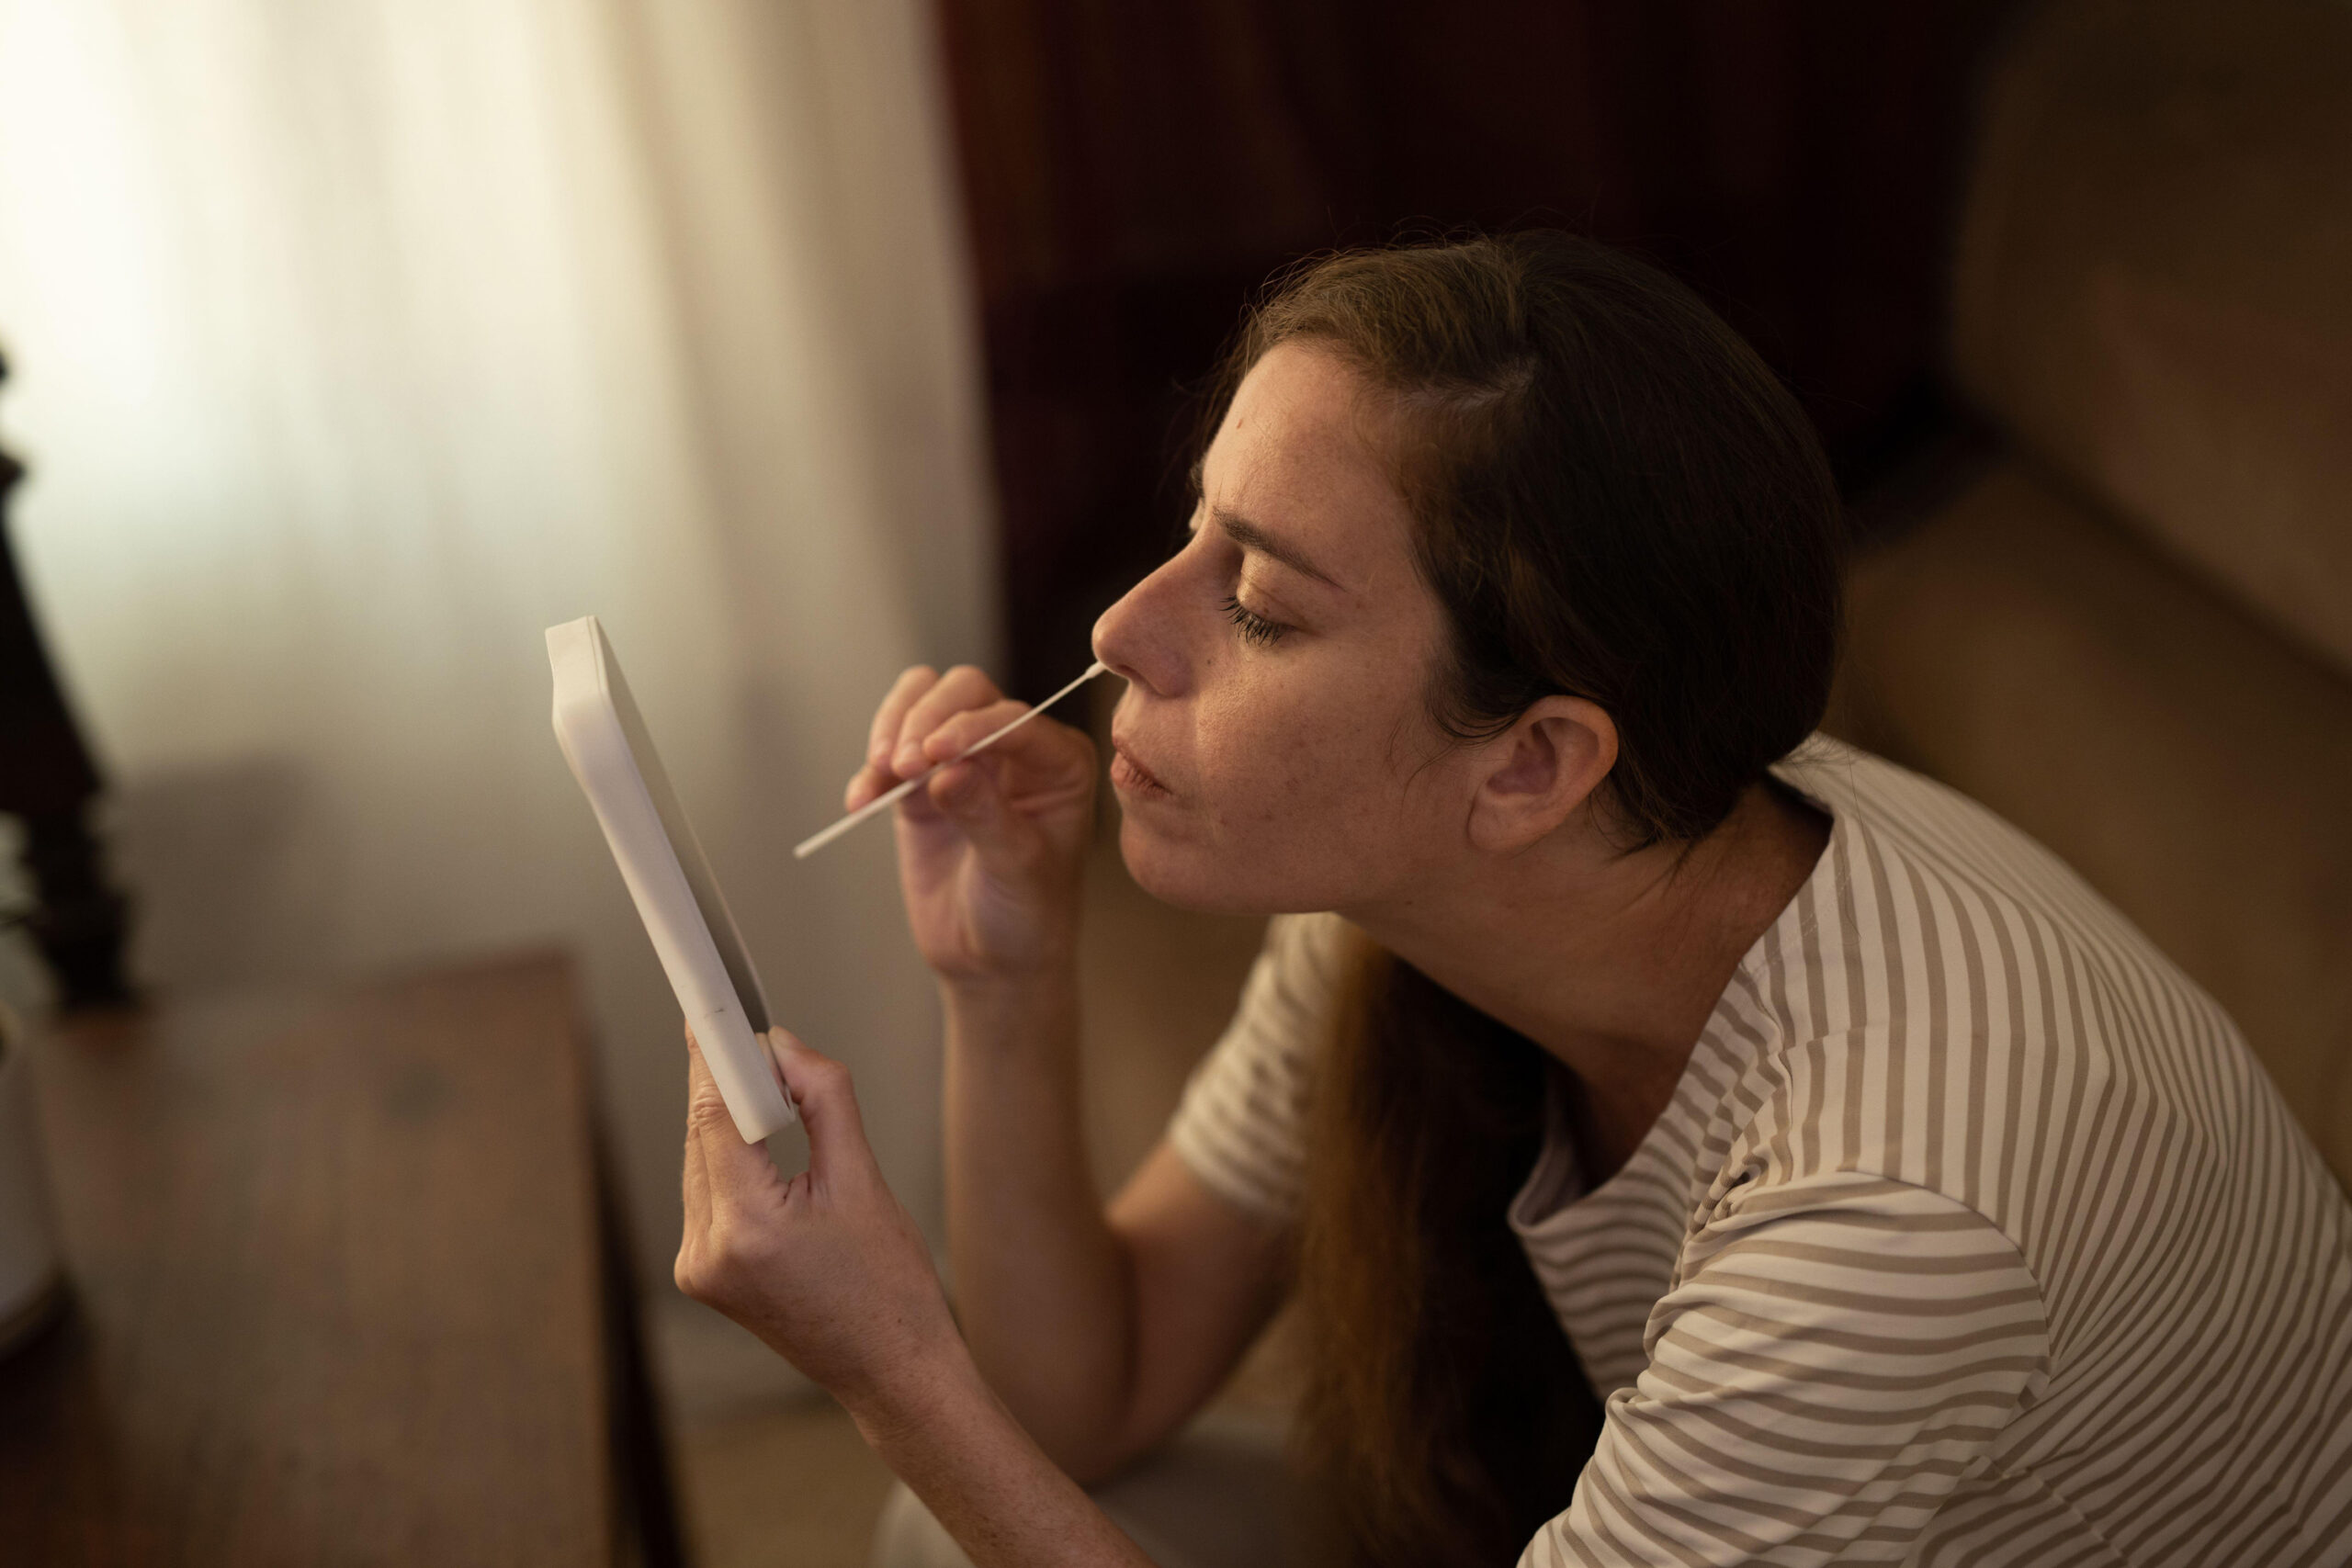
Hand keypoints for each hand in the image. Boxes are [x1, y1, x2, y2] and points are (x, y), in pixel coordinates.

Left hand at [674, 1024, 963, 1411]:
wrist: (891, 1371)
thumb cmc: (890, 1287)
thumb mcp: (865, 1179)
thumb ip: (823, 1099)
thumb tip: (784, 1045)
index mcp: (747, 1228)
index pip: (715, 1113)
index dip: (716, 1054)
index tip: (714, 1009)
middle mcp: (706, 1250)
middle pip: (702, 1131)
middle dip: (732, 1083)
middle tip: (766, 1045)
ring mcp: (697, 1267)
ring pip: (700, 1157)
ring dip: (733, 1121)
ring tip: (784, 1105)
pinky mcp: (701, 1273)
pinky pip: (706, 1190)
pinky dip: (731, 1158)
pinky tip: (769, 1149)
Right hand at [849, 664, 1098, 982]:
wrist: (991, 959)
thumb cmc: (1027, 914)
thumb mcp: (1015, 869)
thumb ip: (986, 816)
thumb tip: (949, 772)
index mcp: (1058, 762)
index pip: (1013, 718)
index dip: (970, 725)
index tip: (933, 751)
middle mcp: (1015, 749)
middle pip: (965, 691)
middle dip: (927, 717)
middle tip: (902, 764)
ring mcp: (966, 760)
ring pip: (925, 701)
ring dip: (894, 727)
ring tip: (882, 772)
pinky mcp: (923, 783)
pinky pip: (891, 751)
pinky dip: (871, 771)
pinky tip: (861, 802)